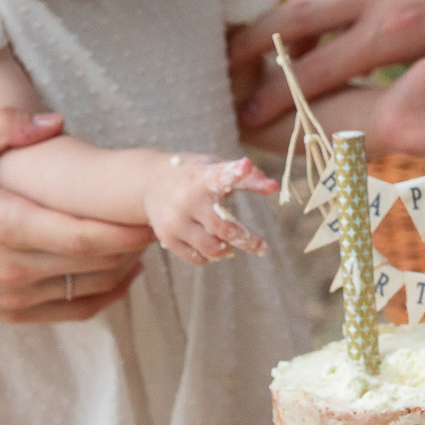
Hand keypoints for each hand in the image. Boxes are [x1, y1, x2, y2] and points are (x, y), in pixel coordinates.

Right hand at [0, 109, 154, 328]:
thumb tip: (56, 120)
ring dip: (127, 265)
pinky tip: (124, 273)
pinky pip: (74, 310)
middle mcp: (15, 267)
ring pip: (92, 287)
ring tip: (150, 236)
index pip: (86, 235)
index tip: (156, 208)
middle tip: (165, 216)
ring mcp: (14, 295)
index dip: (129, 227)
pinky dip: (107, 295)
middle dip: (138, 240)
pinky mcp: (12, 312)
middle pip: (98, 261)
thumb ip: (2, 128)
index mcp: (4, 224)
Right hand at [144, 155, 277, 264]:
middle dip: (248, 240)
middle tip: (263, 247)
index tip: (245, 165)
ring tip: (230, 242)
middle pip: (224, 228)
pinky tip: (212, 245)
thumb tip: (273, 187)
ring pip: (212, 249)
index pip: (221, 175)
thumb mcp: (217, 168)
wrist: (150, 183)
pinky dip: (209, 256)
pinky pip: (197, 258)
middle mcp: (186, 199)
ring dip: (227, 248)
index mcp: (202, 177)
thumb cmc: (195, 175)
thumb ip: (246, 178)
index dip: (236, 172)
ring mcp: (174, 221)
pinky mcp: (167, 238)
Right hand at [232, 0, 424, 130]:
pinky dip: (330, 6)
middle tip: (222, 63)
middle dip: (255, 42)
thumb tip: (367, 104)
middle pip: (298, 16)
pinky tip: (318, 22)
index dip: (276, 93)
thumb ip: (401, 83)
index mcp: (393, 30)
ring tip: (257, 44)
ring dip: (288, 22)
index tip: (246, 112)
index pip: (316, 65)